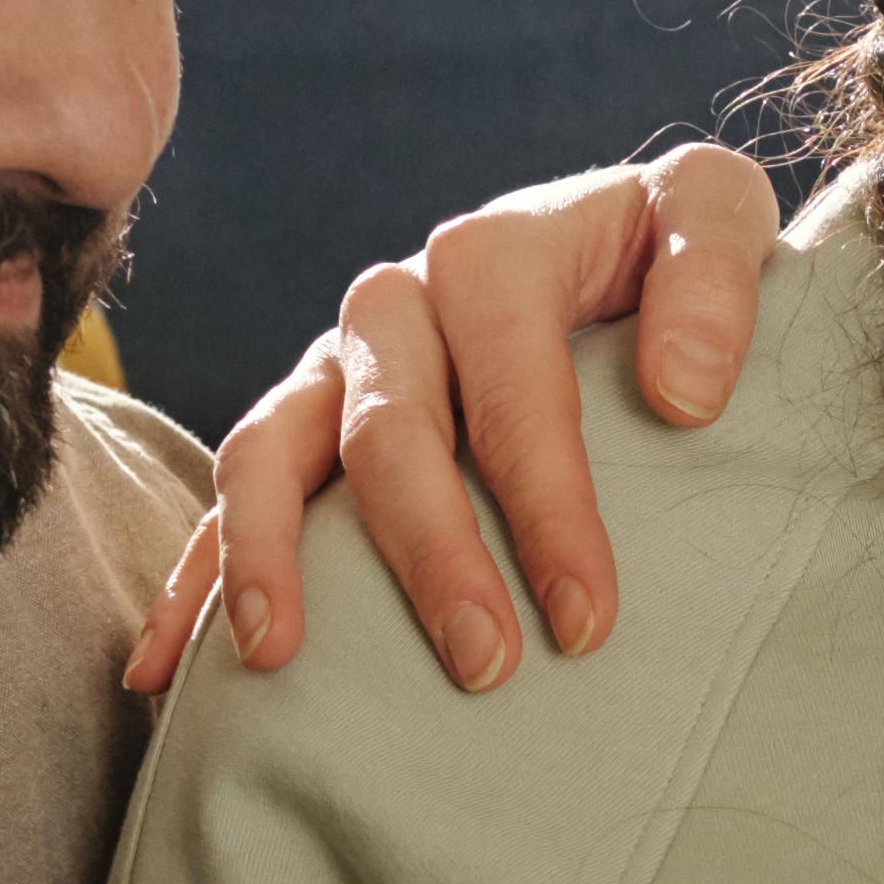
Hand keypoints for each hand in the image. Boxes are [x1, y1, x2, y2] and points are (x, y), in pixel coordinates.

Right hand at [120, 140, 785, 693]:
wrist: (614, 248)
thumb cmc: (669, 253)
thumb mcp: (714, 212)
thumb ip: (716, 274)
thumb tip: (681, 394)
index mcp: (491, 253)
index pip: (512, 386)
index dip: (547, 502)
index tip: (588, 618)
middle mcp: (394, 306)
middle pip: (389, 432)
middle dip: (430, 555)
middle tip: (485, 667)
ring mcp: (335, 369)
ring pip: (269, 451)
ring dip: (265, 556)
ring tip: (278, 658)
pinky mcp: (305, 425)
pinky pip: (230, 499)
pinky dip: (192, 579)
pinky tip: (167, 672)